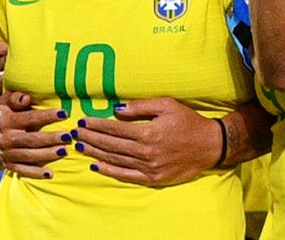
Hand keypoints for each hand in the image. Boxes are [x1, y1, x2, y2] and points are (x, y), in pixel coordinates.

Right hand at [0, 90, 69, 178]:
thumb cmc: (4, 113)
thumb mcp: (4, 101)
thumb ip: (15, 97)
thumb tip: (26, 98)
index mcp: (5, 121)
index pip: (29, 118)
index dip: (47, 116)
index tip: (64, 114)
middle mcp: (4, 139)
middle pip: (31, 139)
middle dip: (51, 138)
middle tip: (69, 136)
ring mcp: (6, 154)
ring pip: (29, 156)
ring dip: (48, 155)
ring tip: (65, 151)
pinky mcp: (8, 165)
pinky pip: (23, 171)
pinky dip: (36, 173)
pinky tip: (50, 174)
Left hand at [73, 98, 221, 185]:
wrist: (209, 145)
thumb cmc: (188, 121)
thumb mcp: (167, 105)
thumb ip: (140, 107)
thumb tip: (116, 110)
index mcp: (148, 132)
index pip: (115, 129)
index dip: (96, 125)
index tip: (83, 121)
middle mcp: (146, 151)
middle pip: (111, 145)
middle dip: (91, 138)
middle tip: (75, 133)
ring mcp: (149, 167)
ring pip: (115, 160)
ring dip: (96, 153)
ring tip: (80, 146)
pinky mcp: (153, 178)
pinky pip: (126, 175)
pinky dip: (110, 171)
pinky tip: (97, 165)